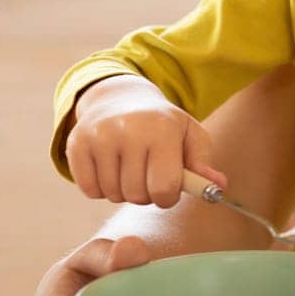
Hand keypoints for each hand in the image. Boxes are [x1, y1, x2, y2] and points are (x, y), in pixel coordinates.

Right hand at [66, 75, 224, 206]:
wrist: (120, 98)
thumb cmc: (162, 124)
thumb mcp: (189, 136)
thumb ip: (204, 165)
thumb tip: (218, 188)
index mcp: (162, 129)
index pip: (165, 187)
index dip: (168, 197)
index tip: (168, 190)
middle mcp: (128, 130)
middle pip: (137, 195)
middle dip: (146, 195)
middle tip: (147, 177)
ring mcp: (99, 136)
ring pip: (113, 194)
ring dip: (123, 192)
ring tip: (130, 170)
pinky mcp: (76, 144)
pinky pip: (90, 190)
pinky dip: (101, 189)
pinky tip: (110, 169)